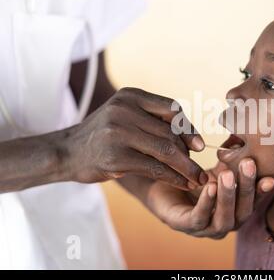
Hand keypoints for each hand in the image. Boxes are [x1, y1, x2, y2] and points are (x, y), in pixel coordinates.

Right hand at [62, 87, 207, 189]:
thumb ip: (154, 121)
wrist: (67, 152)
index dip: (189, 128)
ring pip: (166, 150)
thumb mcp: (126, 116)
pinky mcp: (115, 157)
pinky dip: (172, 177)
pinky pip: (154, 168)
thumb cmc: (104, 135)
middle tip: (200, 170)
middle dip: (189, 154)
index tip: (198, 146)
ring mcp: (118, 132)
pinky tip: (181, 183)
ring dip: (186, 168)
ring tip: (197, 179)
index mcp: (130, 96)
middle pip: (170, 132)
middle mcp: (124, 109)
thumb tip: (194, 140)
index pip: (172, 108)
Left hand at [145, 159, 273, 238]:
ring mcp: (206, 229)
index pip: (254, 202)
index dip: (263, 192)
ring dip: (228, 197)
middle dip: (246, 188)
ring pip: (224, 219)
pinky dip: (206, 202)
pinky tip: (209, 186)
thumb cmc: (195, 177)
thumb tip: (251, 143)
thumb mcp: (219, 167)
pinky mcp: (185, 226)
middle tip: (248, 165)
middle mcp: (226, 223)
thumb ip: (235, 161)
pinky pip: (198, 217)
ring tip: (227, 175)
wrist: (161, 184)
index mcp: (236, 210)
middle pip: (243, 212)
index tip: (270, 177)